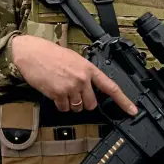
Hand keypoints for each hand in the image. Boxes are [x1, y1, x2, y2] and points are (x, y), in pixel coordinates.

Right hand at [11, 35, 137, 114]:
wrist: (31, 52)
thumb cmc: (48, 53)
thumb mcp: (72, 58)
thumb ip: (84, 72)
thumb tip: (89, 86)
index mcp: (88, 68)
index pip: (110, 87)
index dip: (123, 101)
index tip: (132, 111)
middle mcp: (82, 79)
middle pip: (91, 104)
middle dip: (83, 103)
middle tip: (73, 94)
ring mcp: (70, 87)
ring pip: (77, 108)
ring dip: (70, 104)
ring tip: (61, 90)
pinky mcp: (57, 93)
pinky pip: (64, 108)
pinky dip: (59, 104)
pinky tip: (54, 92)